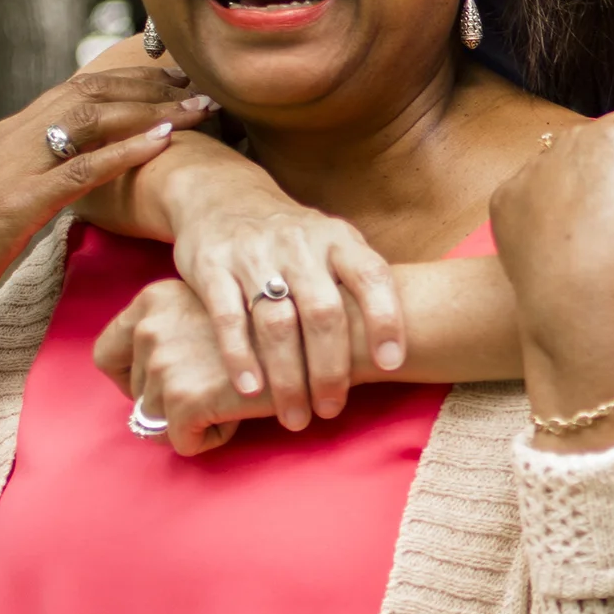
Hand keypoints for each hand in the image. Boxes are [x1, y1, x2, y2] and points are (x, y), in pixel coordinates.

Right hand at [0, 68, 220, 331]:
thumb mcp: (0, 197)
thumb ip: (34, 176)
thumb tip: (75, 169)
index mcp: (8, 136)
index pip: (76, 89)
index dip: (128, 79)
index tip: (174, 78)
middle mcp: (11, 140)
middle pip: (90, 92)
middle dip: (148, 84)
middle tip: (198, 85)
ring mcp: (11, 168)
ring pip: (89, 120)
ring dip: (149, 111)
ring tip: (195, 110)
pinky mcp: (15, 204)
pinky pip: (78, 170)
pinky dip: (123, 153)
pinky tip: (161, 144)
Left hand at [93, 278, 282, 453]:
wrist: (326, 331)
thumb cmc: (279, 323)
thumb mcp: (214, 309)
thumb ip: (179, 329)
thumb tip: (155, 376)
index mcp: (153, 299)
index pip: (107, 355)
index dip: (132, 380)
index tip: (168, 386)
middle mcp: (150, 326)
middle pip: (137, 394)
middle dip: (174, 404)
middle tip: (221, 390)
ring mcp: (164, 361)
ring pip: (156, 421)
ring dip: (195, 420)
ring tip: (235, 397)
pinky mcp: (184, 397)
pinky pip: (181, 441)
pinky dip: (211, 438)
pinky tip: (240, 413)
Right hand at [147, 143, 402, 429]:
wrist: (224, 198)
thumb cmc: (295, 241)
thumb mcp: (334, 245)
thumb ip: (360, 285)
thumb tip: (401, 346)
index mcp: (339, 238)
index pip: (372, 276)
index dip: (386, 319)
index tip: (391, 365)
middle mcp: (300, 243)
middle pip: (323, 312)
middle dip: (331, 368)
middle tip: (331, 409)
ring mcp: (254, 253)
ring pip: (277, 322)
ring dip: (288, 376)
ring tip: (296, 415)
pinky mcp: (212, 266)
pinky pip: (228, 318)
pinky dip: (240, 357)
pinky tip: (251, 391)